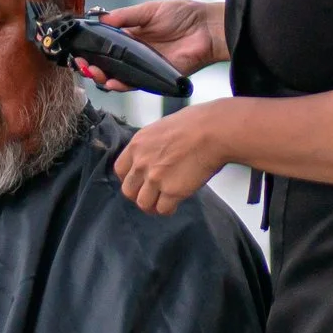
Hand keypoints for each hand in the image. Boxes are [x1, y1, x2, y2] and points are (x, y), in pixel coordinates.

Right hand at [91, 1, 227, 89]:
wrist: (207, 29)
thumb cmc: (183, 15)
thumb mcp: (149, 10)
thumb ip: (125, 16)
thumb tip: (101, 19)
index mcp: (131, 34)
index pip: (104, 43)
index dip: (90, 47)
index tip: (79, 47)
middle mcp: (134, 52)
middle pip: (106, 62)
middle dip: (91, 64)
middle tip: (82, 63)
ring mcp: (142, 65)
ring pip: (116, 75)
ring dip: (101, 76)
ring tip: (92, 72)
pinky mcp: (153, 76)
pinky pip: (133, 84)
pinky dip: (120, 84)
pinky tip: (110, 81)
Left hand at [114, 101, 230, 215]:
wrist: (213, 131)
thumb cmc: (195, 124)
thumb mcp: (162, 128)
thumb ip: (152, 146)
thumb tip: (154, 156)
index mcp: (138, 145)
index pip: (120, 170)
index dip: (129, 179)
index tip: (137, 182)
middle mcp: (142, 163)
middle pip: (128, 190)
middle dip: (138, 195)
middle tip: (149, 196)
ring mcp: (155, 178)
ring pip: (143, 203)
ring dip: (152, 205)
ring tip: (162, 203)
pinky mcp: (172, 191)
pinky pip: (163, 209)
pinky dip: (169, 209)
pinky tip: (175, 204)